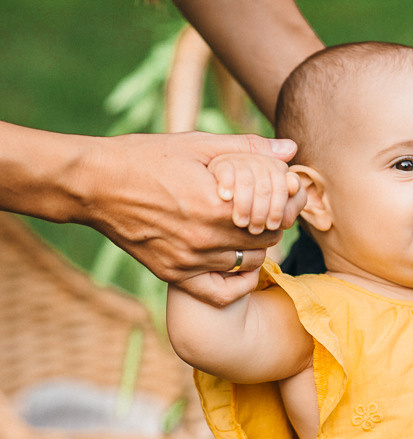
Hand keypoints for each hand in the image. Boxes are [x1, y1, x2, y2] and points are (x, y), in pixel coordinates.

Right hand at [79, 131, 297, 304]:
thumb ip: (247, 149)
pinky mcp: (172, 275)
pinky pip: (219, 292)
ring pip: (246, 264)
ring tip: (246, 229)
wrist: (94, 185)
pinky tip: (235, 263)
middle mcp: (205, 239)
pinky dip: (235, 282)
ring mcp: (188, 261)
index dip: (285, 205)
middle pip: (266, 241)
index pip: (276, 216)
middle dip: (273, 224)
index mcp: (216, 205)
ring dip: (255, 248)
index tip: (281, 195)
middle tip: (266, 210)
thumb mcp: (197, 145)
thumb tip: (291, 150)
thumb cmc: (145, 157)